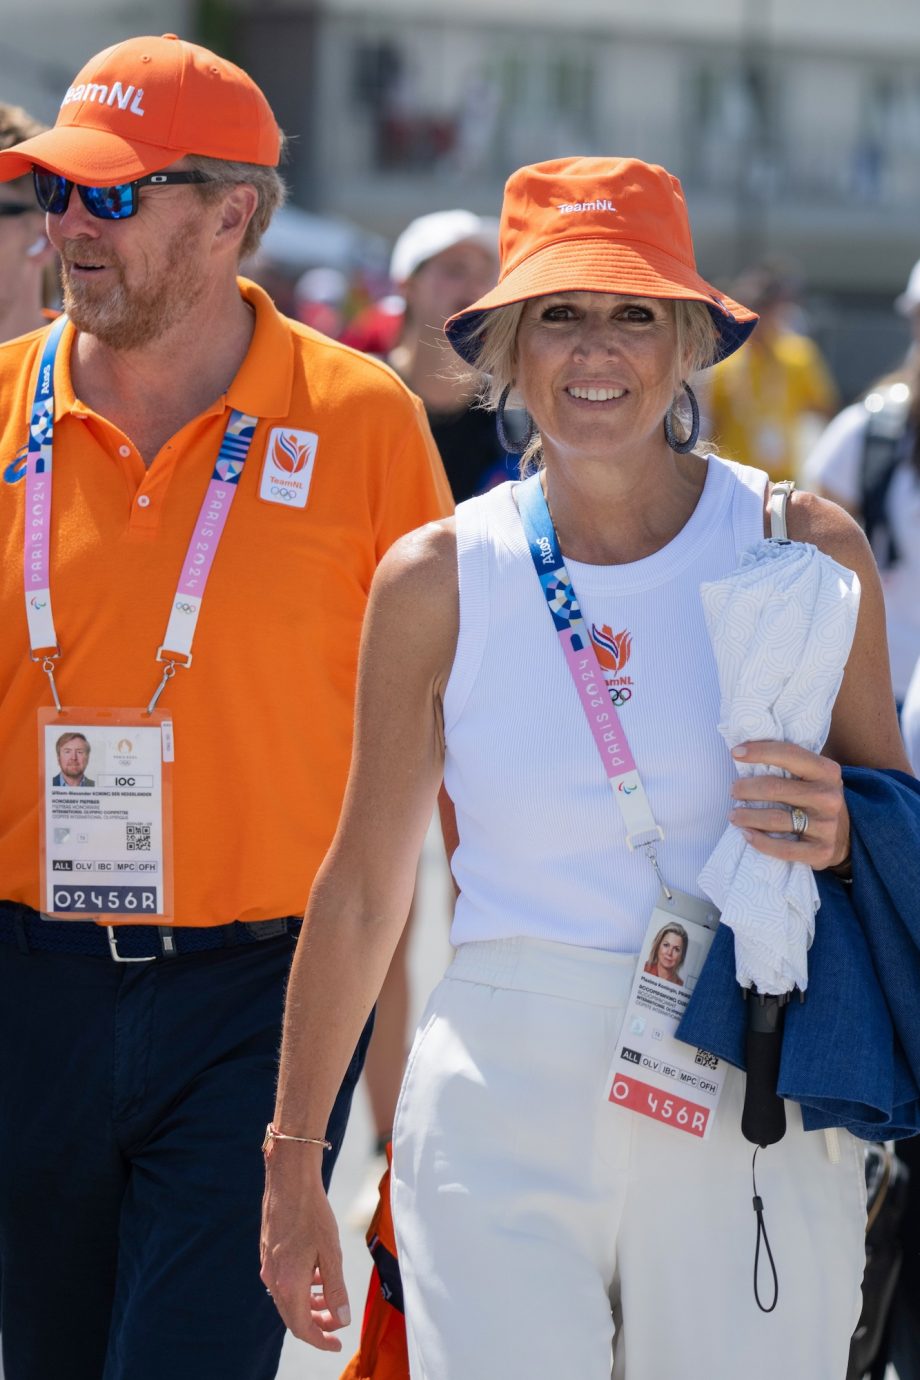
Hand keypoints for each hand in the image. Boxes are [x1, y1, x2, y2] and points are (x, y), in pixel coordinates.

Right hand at [260, 1162, 350, 1350]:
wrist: (289, 1180)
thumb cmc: (312, 1213)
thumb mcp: (331, 1252)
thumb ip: (336, 1289)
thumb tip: (342, 1320)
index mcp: (289, 1283)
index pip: (302, 1327)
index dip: (320, 1339)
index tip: (337, 1343)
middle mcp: (273, 1279)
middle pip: (293, 1316)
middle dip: (317, 1324)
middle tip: (337, 1326)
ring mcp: (268, 1266)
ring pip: (288, 1299)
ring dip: (309, 1305)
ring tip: (330, 1300)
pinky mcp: (268, 1253)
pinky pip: (284, 1282)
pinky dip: (301, 1288)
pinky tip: (316, 1275)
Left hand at [728, 740, 849, 869]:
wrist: (845, 835)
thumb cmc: (815, 798)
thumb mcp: (813, 776)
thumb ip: (789, 764)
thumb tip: (744, 751)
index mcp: (827, 771)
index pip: (789, 754)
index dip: (759, 751)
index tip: (735, 753)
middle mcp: (829, 797)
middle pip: (775, 788)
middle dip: (746, 788)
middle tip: (733, 791)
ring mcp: (827, 826)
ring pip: (775, 819)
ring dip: (746, 816)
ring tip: (734, 815)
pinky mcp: (821, 852)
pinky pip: (783, 849)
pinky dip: (760, 841)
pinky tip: (746, 835)